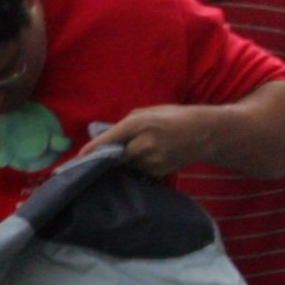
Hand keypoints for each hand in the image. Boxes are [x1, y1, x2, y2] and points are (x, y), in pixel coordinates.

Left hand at [72, 103, 216, 176]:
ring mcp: (153, 160)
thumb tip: (107, 138)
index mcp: (140, 124)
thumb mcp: (149, 112)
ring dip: (125, 160)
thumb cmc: (175, 118)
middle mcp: (145, 144)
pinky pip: (139, 170)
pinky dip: (137, 165)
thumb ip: (127, 124)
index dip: (92, 150)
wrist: (207, 134)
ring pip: (127, 164)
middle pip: (116, 156)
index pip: (109, 140)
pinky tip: (147, 157)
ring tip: (136, 151)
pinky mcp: (160, 172)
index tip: (78, 158)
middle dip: (108, 156)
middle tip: (100, 157)